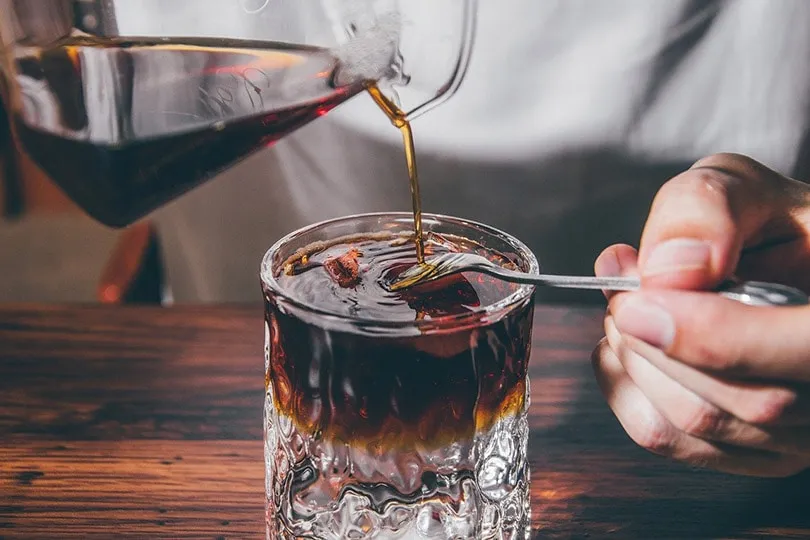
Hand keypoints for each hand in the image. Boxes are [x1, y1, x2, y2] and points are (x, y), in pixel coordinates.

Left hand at [592, 153, 809, 476]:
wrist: (776, 264)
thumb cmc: (765, 225)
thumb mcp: (744, 188)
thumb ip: (708, 208)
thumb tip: (666, 270)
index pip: (802, 351)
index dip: (708, 332)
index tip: (636, 300)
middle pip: (739, 399)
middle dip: (653, 338)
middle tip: (624, 292)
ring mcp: (798, 436)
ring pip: (697, 422)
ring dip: (635, 360)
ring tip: (630, 311)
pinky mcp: (751, 452)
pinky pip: (671, 440)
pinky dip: (626, 389)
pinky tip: (628, 348)